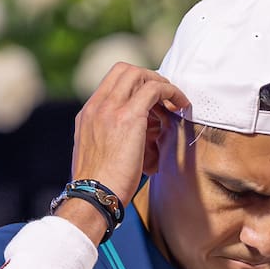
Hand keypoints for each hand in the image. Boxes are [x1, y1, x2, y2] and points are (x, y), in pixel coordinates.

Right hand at [71, 63, 188, 205]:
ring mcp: (110, 109)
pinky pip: (154, 89)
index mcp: (88, 114)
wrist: (92, 197)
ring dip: (162, 84)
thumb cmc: (100, 186)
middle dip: (149, 78)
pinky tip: (181, 105)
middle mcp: (97, 106)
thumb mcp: (97, 154)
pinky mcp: (129, 118)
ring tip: (176, 102)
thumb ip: (109, 138)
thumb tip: (135, 137)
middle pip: (125, 70)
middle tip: (165, 96)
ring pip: (139, 75)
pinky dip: (171, 92)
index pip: (112, 81)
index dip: (135, 83)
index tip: (152, 98)